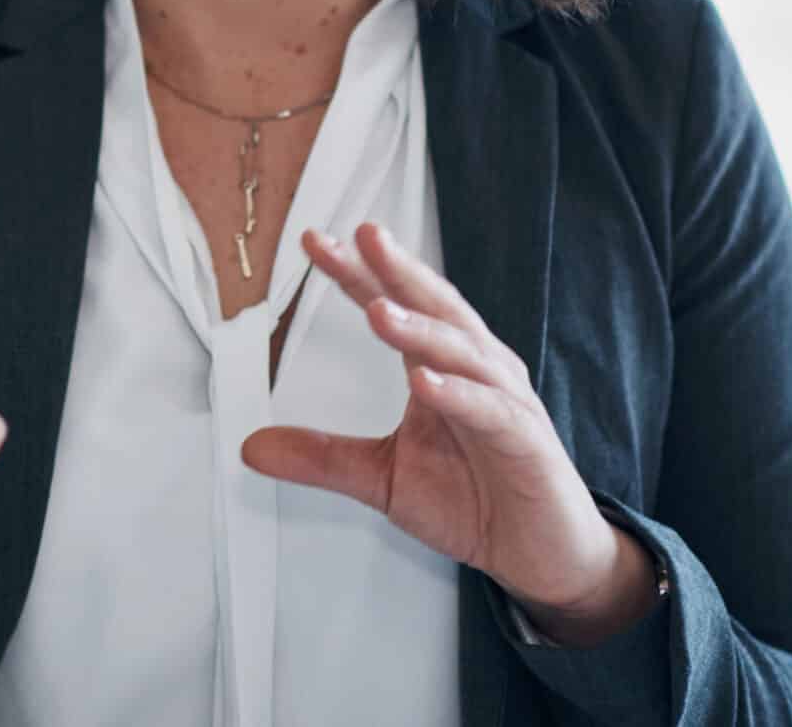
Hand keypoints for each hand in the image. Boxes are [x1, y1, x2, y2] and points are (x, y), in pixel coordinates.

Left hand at [240, 223, 658, 647]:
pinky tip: (425, 382)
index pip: (393, 306)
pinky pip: (490, 411)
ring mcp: (504, 402)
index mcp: (438, 366)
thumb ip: (323, 457)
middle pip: (433, 308)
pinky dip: (458, 394)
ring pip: (462, 351)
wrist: (541, 554)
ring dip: (421, 329)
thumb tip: (250, 447)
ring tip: (378, 311)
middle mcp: (475, 370)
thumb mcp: (382, 478)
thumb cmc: (474, 501)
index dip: (357, 274)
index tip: (315, 242)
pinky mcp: (525, 442)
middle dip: (397, 272)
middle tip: (363, 237)